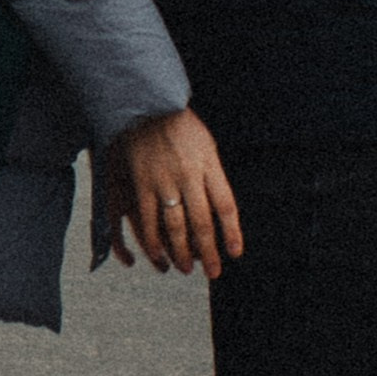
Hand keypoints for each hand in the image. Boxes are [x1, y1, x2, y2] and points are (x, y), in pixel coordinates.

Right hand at [107, 107, 242, 278]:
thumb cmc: (180, 125)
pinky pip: (147, 220)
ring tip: (186, 269)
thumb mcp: (206, 143)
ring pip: (175, 226)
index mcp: (209, 163)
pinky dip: (152, 242)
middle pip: (202, 222)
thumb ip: (212, 174)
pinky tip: (157, 256)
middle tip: (213, 273)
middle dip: (208, 252)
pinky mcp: (141, 182)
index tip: (235, 253)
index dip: (232, 233)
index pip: (226, 205)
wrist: (146, 103)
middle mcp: (188, 174)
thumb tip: (222, 208)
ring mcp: (164, 180)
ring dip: (182, 253)